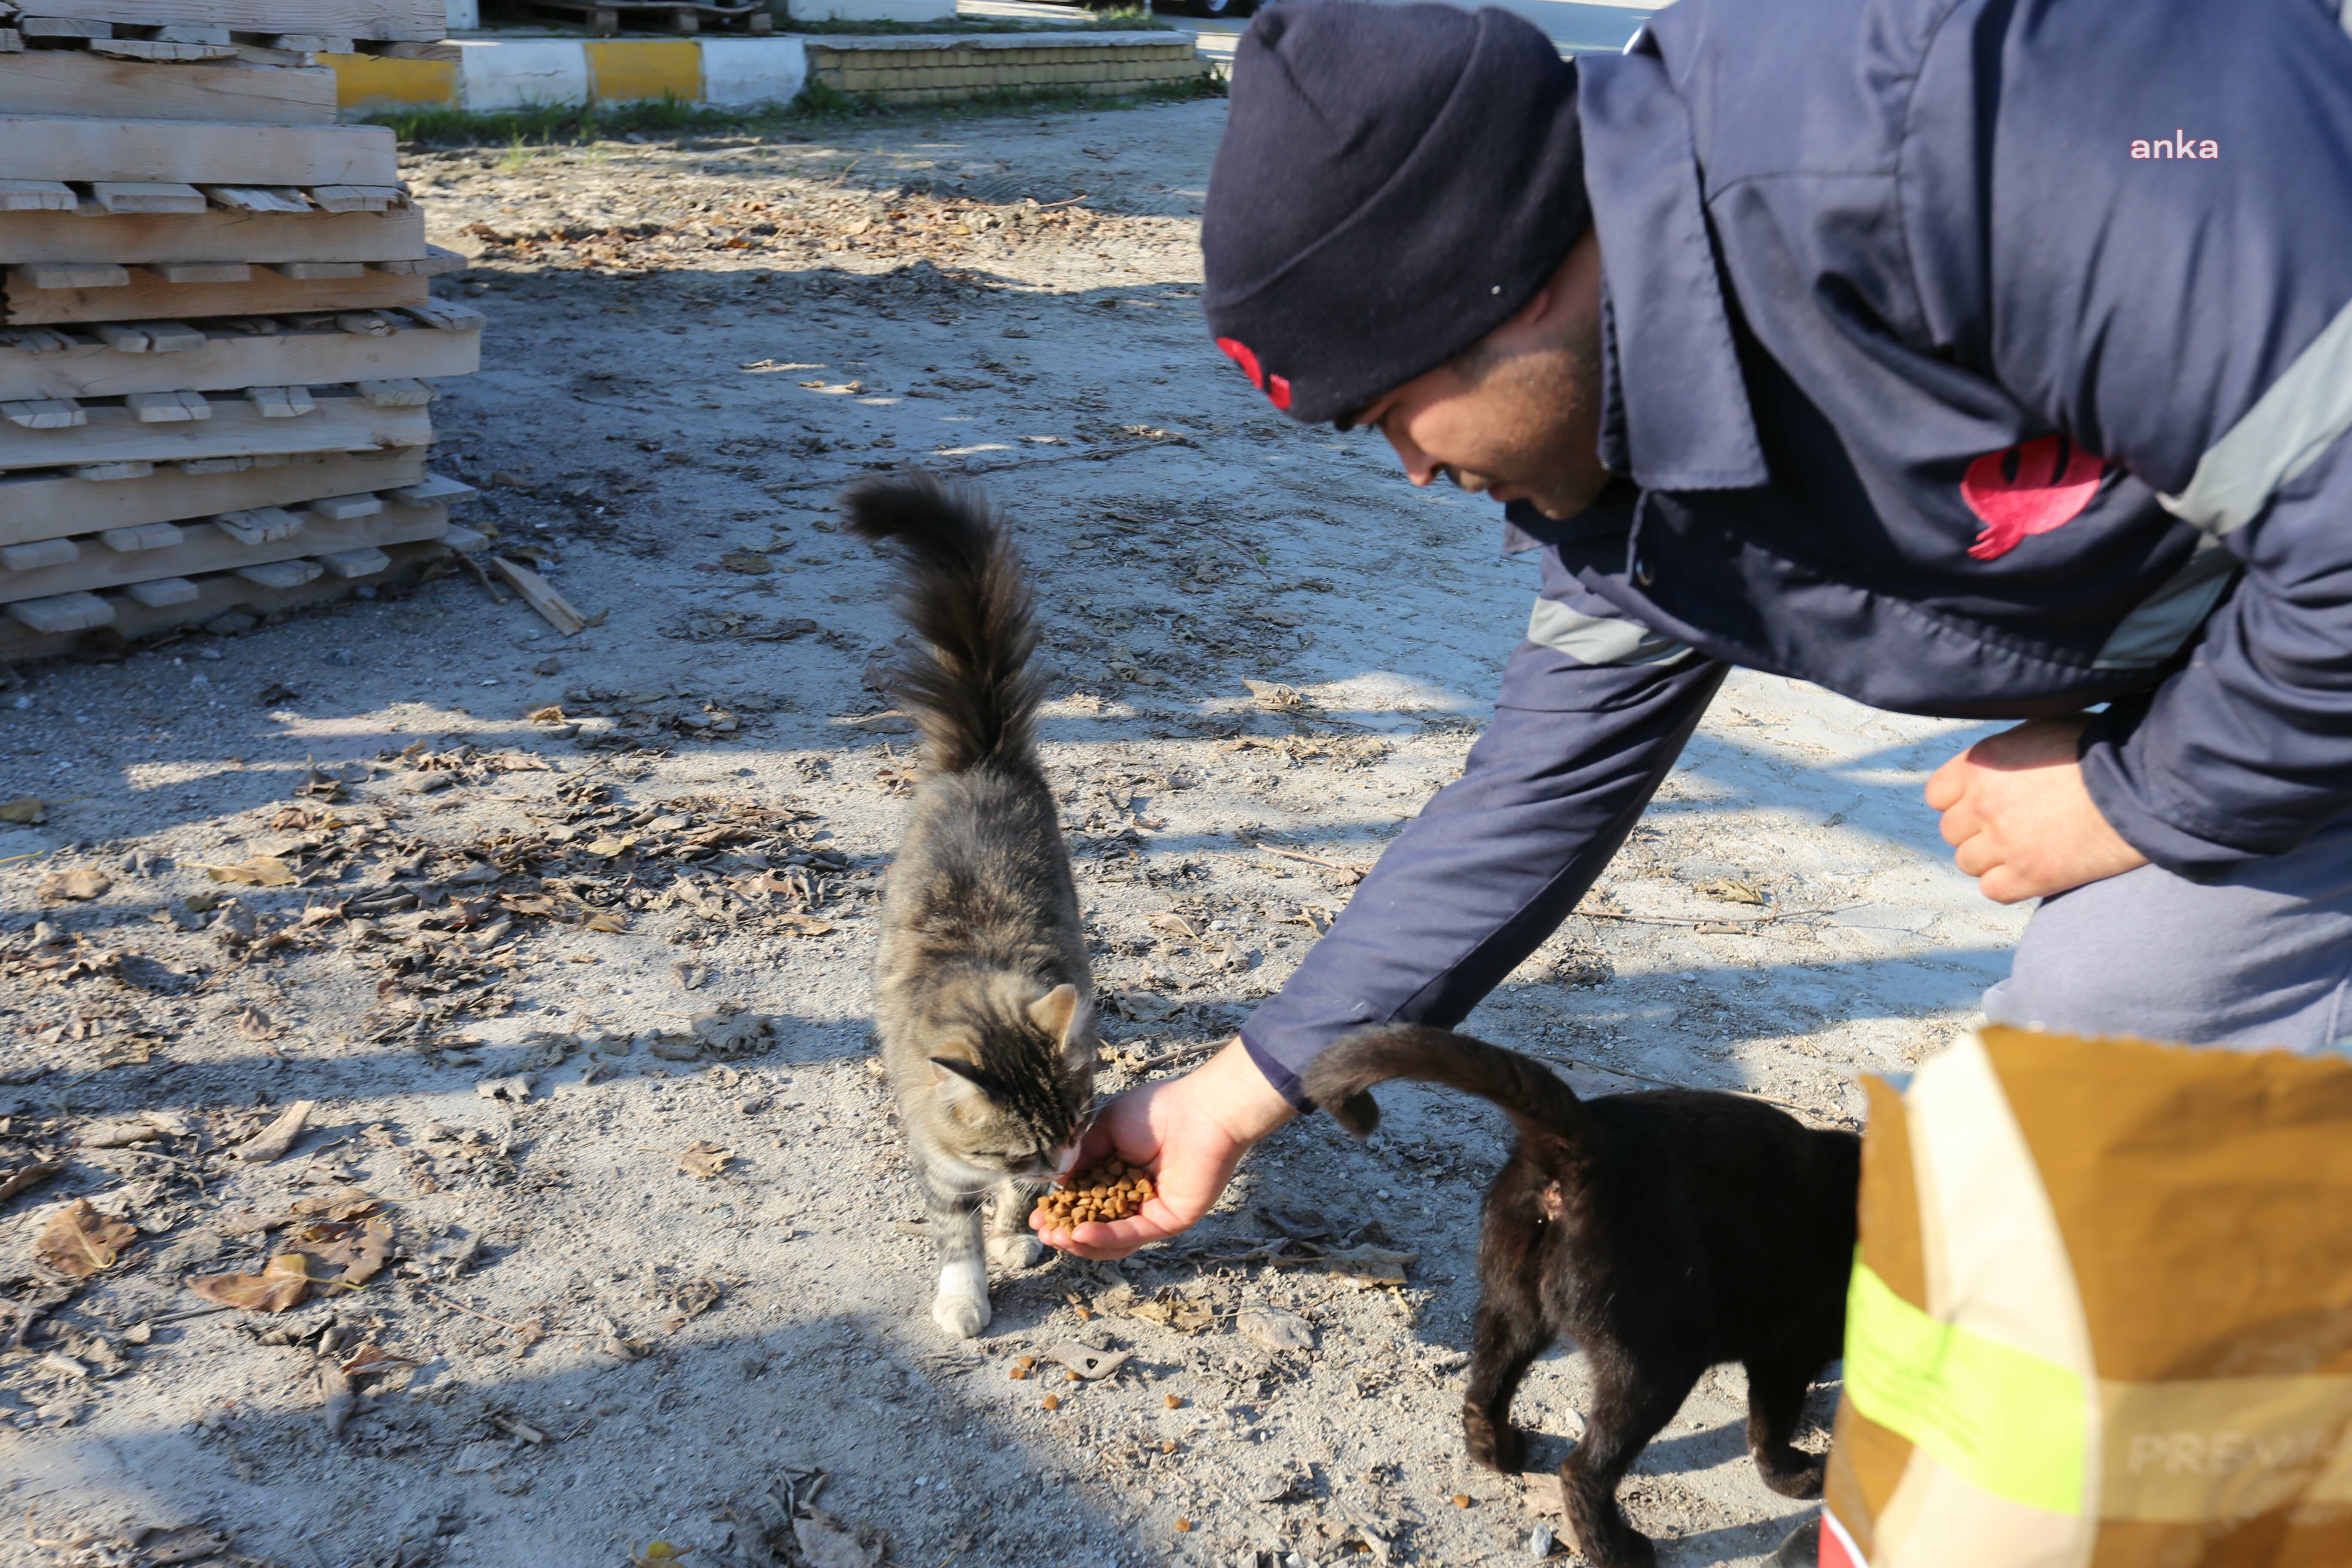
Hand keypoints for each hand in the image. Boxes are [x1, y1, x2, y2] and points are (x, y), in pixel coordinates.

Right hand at [1034, 1036, 1296, 1259]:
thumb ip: (1081, 1157)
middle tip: (1043, 1232)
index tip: (1037, 1216)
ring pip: (1113, 1239)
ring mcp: (1151, 1210)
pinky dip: (1106, 1236)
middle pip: (1095, 1225)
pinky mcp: (1168, 1221)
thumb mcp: (1105, 1129)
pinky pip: (1133, 1234)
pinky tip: (1082, 1233)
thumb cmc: (1156, 1110)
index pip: (1085, 1200)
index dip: (1061, 1210)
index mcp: (1118, 1173)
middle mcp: (1134, 1196)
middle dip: (1067, 1232)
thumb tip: (1056, 1183)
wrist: (1201, 1111)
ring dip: (1082, 1241)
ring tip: (1058, 1237)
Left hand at [1924, 716, 2148, 902]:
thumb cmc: (2100, 748)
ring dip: (1991, 858)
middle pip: (1952, 831)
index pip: (1938, 795)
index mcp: (1979, 765)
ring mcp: (2004, 843)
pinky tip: (2032, 869)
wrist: (2144, 782)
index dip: (1959, 801)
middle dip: (1977, 830)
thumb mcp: (2043, 729)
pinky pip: (1993, 890)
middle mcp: (1982, 804)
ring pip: (1968, 863)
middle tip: (2012, 826)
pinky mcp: (2030, 876)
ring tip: (2025, 846)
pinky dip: (2008, 884)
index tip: (1983, 803)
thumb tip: (1992, 761)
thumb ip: (2006, 750)